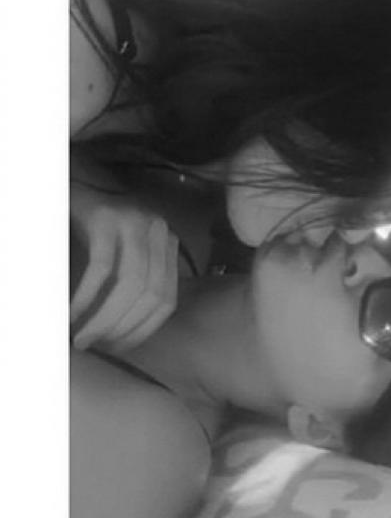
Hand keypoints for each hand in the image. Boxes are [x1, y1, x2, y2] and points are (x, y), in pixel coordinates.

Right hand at [70, 199, 178, 351]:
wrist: (76, 191)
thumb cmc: (101, 230)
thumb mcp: (129, 255)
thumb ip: (140, 283)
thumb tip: (129, 334)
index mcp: (168, 243)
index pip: (168, 299)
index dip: (144, 329)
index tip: (119, 348)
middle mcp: (158, 230)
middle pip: (151, 293)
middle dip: (123, 328)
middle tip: (96, 344)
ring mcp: (134, 221)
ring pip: (130, 283)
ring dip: (105, 317)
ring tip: (83, 336)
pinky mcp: (106, 219)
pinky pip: (101, 268)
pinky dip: (87, 297)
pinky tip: (73, 314)